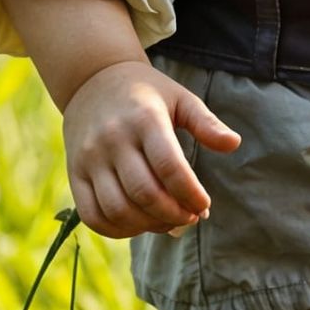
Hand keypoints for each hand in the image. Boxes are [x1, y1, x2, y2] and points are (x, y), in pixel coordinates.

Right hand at [63, 60, 237, 238]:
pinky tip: (140, 224)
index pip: (170, 167)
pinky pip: (92, 215)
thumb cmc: (145, 93)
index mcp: (145, 118)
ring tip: (169, 221)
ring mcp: (90, 158)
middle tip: (191, 216)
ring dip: (148, 225)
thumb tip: (234, 144)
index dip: (191, 194)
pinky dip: (118, 230)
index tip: (204, 205)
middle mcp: (113, 139)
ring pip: (118, 209)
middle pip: (145, 193)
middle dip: (174, 214)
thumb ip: (206, 122)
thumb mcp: (180, 97)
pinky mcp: (74, 173)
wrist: (92, 79)